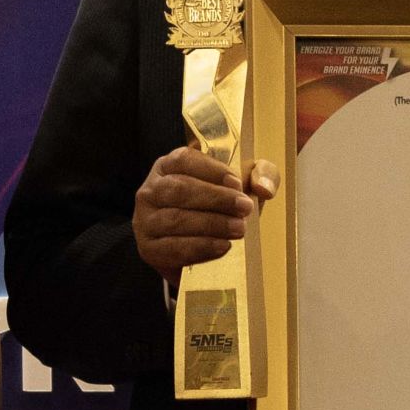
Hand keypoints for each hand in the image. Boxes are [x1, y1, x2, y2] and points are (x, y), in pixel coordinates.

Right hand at [133, 145, 268, 275]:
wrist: (198, 251)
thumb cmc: (217, 210)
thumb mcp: (240, 188)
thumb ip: (259, 175)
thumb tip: (264, 186)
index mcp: (168, 166)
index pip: (184, 159)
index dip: (211, 170)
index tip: (237, 183)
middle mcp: (151, 190)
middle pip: (179, 189)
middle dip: (216, 199)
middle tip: (244, 208)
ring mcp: (145, 220)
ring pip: (175, 219)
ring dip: (211, 224)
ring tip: (238, 229)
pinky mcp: (148, 249)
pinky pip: (173, 248)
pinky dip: (200, 248)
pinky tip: (222, 246)